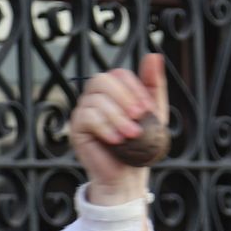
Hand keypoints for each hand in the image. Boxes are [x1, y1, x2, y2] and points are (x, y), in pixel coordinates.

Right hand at [69, 52, 167, 204]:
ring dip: (117, 117)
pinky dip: (105, 128)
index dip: (134, 89)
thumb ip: (154, 84)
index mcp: (114, 90)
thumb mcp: (154, 113)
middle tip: (139, 118)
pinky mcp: (76, 128)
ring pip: (96, 100)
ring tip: (132, 135)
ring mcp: (83, 111)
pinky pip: (87, 117)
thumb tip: (154, 55)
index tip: (147, 109)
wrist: (128, 174)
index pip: (119, 74)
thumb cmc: (141, 144)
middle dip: (124, 99)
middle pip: (102, 81)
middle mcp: (95, 96)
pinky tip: (116, 140)